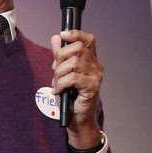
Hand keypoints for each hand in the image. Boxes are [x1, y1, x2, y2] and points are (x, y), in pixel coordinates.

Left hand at [50, 29, 103, 148]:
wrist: (76, 118)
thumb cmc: (70, 96)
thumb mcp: (61, 73)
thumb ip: (59, 56)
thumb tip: (56, 38)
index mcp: (90, 60)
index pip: (88, 39)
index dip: (76, 34)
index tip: (63, 35)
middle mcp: (96, 66)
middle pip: (77, 49)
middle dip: (60, 57)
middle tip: (55, 70)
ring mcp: (96, 76)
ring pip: (73, 63)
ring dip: (59, 73)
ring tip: (57, 84)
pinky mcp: (92, 87)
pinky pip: (73, 78)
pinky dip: (61, 84)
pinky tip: (59, 91)